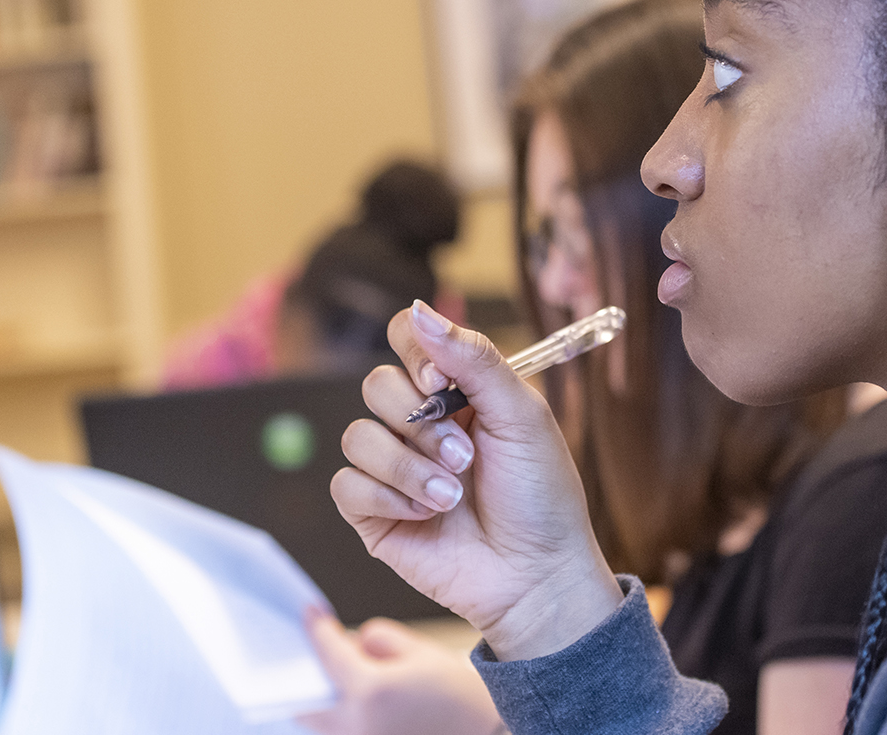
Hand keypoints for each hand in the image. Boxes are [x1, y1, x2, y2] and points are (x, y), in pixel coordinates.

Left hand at [297, 612, 501, 734]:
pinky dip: (339, 717)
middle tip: (315, 649)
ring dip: (322, 700)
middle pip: (310, 701)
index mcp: (371, 691)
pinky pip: (342, 734)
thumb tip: (354, 643)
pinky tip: (352, 699)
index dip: (317, 630)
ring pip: (322, 724)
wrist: (485, 733)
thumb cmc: (458, 694)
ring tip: (332, 675)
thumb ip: (379, 638)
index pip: (329, 654)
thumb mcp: (420, 651)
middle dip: (309, 674)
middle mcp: (359, 725)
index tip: (310, 613)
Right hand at [330, 300, 622, 660]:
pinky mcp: (372, 512)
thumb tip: (418, 309)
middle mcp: (418, 424)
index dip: (415, 355)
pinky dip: (388, 497)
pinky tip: (426, 514)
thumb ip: (473, 358)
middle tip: (466, 457)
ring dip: (409, 467)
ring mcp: (392, 468)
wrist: (537, 576)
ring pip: (358, 436)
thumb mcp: (521, 415)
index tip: (443, 385)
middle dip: (421, 424)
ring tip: (452, 495)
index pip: (406, 339)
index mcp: (455, 392)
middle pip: (376, 386)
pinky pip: (346, 484)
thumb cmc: (540, 496)